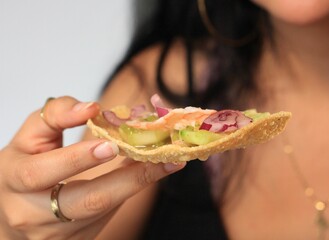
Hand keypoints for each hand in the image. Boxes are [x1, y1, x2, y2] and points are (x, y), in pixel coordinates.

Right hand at [0, 96, 184, 239]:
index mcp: (17, 181)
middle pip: (88, 201)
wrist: (18, 211)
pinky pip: (112, 212)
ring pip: (108, 210)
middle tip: (158, 156)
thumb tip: (92, 108)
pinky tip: (155, 170)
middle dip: (127, 178)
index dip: (77, 158)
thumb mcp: (28, 137)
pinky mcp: (81, 238)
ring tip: (170, 161)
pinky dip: (133, 188)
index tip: (111, 143)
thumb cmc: (23, 166)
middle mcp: (37, 214)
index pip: (43, 172)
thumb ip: (55, 115)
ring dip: (141, 183)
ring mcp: (62, 232)